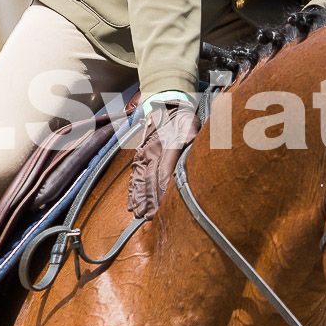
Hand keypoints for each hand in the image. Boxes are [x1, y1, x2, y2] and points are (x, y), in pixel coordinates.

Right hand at [128, 101, 199, 219]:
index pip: (164, 170)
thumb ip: (192, 135)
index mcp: (168, 144)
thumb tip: (191, 141)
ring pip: (140, 178)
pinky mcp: (140, 156)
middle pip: (150, 178)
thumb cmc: (185, 121)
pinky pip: (135, 175)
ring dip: (140, 198)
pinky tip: (132, 204)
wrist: (170, 108)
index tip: (162, 205)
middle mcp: (153, 150)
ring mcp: (145, 153)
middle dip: (150, 199)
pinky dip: (133, 190)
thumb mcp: (193, 124)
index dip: (162, 189)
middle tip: (151, 216)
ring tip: (140, 214)